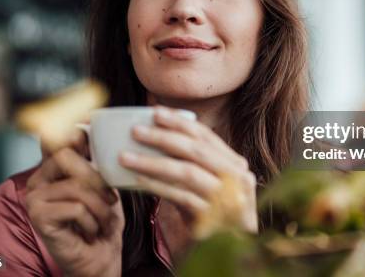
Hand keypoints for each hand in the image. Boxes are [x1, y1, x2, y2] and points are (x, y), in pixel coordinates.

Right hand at [25, 131, 124, 276]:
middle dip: (97, 178)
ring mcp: (34, 197)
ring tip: (104, 220)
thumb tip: (87, 125)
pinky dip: (92, 221)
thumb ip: (93, 159)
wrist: (100, 257)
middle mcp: (38, 179)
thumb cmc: (102, 220)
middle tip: (111, 199)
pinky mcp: (38, 216)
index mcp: (53, 169)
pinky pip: (75, 207)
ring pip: (76, 186)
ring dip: (100, 207)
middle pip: (67, 156)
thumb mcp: (104, 185)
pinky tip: (91, 230)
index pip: (58, 138)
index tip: (87, 125)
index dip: (71, 129)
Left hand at [118, 106, 257, 235]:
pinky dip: (157, 186)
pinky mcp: (215, 219)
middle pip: (196, 150)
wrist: (229, 253)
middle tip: (136, 131)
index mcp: (235, 164)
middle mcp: (238, 178)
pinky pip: (181, 197)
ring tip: (126, 156)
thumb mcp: (205, 185)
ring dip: (153, 161)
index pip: (206, 136)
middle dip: (163, 137)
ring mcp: (228, 199)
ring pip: (187, 172)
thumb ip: (191, 163)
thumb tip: (158, 133)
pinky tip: (137, 180)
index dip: (179, 122)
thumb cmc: (212, 215)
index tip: (154, 111)